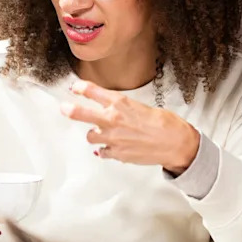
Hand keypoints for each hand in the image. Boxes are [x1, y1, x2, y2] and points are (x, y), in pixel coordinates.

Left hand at [62, 79, 199, 174]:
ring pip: (90, 136)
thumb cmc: (166, 124)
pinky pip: (102, 152)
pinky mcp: (116, 153)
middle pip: (81, 113)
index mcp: (121, 103)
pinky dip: (104, 150)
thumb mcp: (142, 107)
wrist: (176, 143)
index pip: (93, 91)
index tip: (76, 87)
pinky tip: (110, 148)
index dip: (81, 88)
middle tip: (64, 108)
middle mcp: (113, 119)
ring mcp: (113, 137)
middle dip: (70, 110)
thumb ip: (123, 108)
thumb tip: (113, 110)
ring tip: (102, 133)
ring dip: (94, 134)